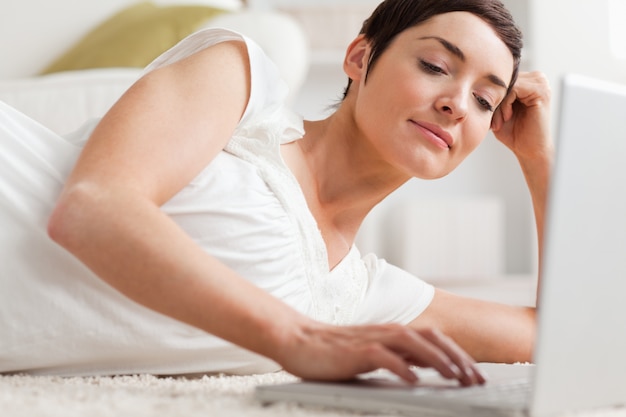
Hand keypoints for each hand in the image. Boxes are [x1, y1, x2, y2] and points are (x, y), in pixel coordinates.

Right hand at [273, 322, 485, 385]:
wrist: (298, 339)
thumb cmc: (333, 350)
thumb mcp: (372, 353)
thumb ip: (396, 357)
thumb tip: (423, 368)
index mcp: (392, 333)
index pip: (434, 339)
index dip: (458, 355)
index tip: (475, 374)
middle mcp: (387, 332)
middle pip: (431, 338)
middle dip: (457, 357)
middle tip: (476, 379)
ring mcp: (372, 339)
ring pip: (413, 343)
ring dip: (437, 359)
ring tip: (455, 377)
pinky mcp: (356, 350)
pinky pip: (383, 357)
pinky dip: (401, 367)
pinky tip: (413, 380)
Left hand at [491, 71, 552, 161]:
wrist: (529, 150)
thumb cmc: (512, 132)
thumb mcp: (497, 109)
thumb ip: (491, 93)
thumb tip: (474, 81)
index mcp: (527, 80)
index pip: (501, 77)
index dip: (491, 95)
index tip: (489, 115)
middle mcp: (536, 78)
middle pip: (504, 79)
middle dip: (495, 100)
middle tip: (494, 121)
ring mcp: (541, 83)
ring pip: (507, 84)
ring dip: (499, 104)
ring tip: (500, 121)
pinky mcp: (541, 91)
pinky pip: (513, 89)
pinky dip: (505, 104)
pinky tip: (507, 117)